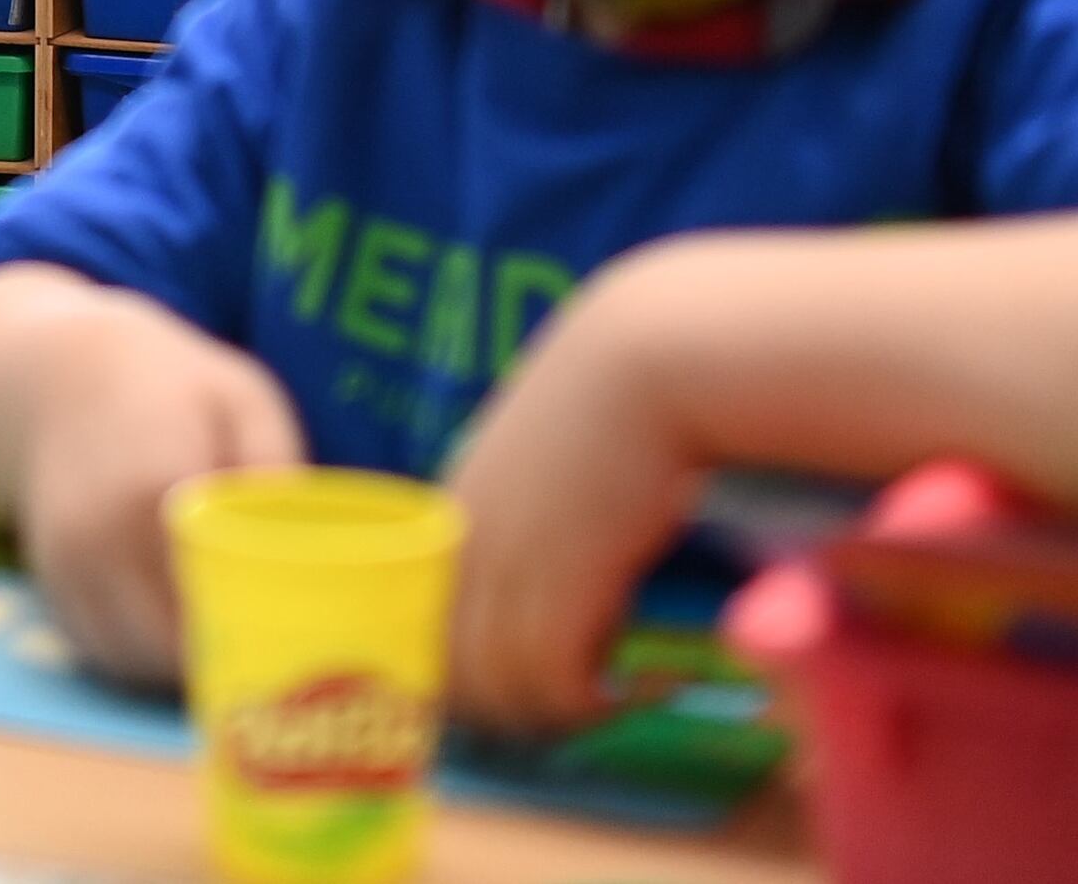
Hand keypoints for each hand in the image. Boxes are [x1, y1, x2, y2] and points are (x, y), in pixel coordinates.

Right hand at [0, 281, 302, 687]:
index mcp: (154, 490)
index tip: (304, 647)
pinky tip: (184, 639)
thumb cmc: (169, 384)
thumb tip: (317, 548)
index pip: (211, 599)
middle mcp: (98, 540)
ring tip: (236, 655)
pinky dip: (143, 659)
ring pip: (132, 661)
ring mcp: (66, 569)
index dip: (258, 634)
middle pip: (170, 647)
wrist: (55, 373)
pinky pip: (102, 652)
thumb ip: (275, 467)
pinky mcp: (50, 587)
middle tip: (280, 661)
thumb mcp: (242, 399)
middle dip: (225, 663)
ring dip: (181, 671)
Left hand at [440, 259, 707, 732]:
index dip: (474, 671)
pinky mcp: (558, 591)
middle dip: (513, 708)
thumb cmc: (613, 394)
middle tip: (576, 708)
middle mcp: (464, 549)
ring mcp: (504, 571)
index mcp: (449, 517)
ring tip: (616, 702)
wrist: (647, 361)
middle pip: (457, 676)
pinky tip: (645, 687)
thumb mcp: (540, 452)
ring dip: (561, 715)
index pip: (430, 629)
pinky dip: (599, 708)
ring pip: (505, 693)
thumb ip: (522, 504)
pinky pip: (558, 691)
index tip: (529, 683)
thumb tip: (550, 564)